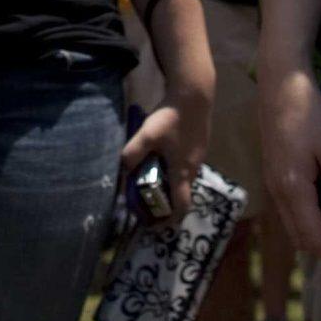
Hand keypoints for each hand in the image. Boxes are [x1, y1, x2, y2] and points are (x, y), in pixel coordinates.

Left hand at [120, 88, 211, 221]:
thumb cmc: (172, 118)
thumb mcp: (147, 135)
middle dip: (168, 201)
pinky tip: (164, 156)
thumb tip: (121, 171)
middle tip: (149, 201)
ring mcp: (199, 155)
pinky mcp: (199, 144)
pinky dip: (175, 168)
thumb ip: (132, 154)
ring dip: (171, 183)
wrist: (195, 94)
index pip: (182, 204)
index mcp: (182, 171)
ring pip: (184, 176)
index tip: (160, 226)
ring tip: (153, 178)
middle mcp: (193, 167)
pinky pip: (186, 163)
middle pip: (182, 192)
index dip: (172, 219)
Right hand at [259, 64, 320, 275]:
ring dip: (318, 231)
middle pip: (301, 238)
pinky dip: (310, 215)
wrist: (280, 85)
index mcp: (293, 190)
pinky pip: (291, 209)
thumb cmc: (310, 115)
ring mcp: (272, 184)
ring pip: (295, 225)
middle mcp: (277, 193)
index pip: (314, 239)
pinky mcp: (273, 174)